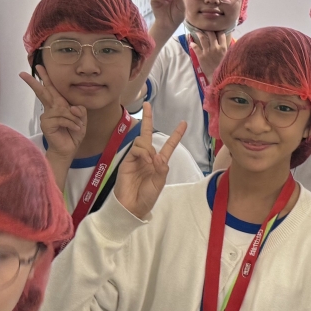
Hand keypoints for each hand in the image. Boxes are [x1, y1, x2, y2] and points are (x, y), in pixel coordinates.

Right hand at [20, 67, 85, 161]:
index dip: (45, 78)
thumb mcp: (81, 120)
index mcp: (59, 105)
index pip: (51, 89)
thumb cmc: (73, 133)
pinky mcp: (46, 123)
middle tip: (23, 73)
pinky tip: (75, 129)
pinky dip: (71, 123)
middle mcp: (51, 109)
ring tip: (77, 126)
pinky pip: (62, 118)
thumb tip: (72, 108)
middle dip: (35, 82)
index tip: (39, 67)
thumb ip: (80, 111)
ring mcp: (46, 116)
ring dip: (73, 118)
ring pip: (62, 109)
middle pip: (42, 92)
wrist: (68, 149)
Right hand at [112, 104, 186, 218]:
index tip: (183, 123)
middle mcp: (147, 157)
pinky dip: (142, 152)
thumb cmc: (147, 197)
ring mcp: (136, 158)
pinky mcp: (127, 161)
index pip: (168, 145)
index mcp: (159, 162)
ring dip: (148, 147)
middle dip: (148, 119)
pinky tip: (145, 160)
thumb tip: (158, 155)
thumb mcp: (159, 183)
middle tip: (147, 104)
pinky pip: (135, 149)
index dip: (176, 134)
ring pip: (142, 141)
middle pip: (148, 134)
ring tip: (149, 160)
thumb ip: (161, 169)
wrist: (132, 206)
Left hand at [188, 29, 229, 80]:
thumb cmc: (225, 67)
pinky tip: (191, 43)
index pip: (221, 34)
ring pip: (203, 38)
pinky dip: (193, 45)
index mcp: (223, 47)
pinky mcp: (201, 56)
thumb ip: (227, 49)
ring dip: (199, 33)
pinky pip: (196, 48)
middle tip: (205, 27)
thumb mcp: (228, 57)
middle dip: (207, 29)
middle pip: (211, 34)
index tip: (215, 28)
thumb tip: (226, 42)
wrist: (218, 77)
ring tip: (197, 31)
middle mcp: (215, 47)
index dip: (218, 30)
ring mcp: (207, 51)